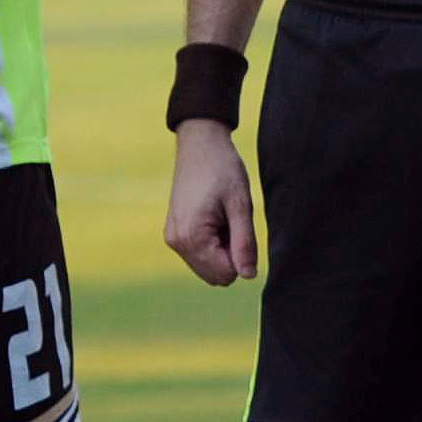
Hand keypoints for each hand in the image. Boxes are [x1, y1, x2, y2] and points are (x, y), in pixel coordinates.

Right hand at [167, 122, 258, 285]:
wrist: (200, 145)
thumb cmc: (223, 170)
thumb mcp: (241, 205)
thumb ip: (245, 243)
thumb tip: (249, 276)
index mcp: (192, 237)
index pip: (226, 274)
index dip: (242, 256)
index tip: (239, 225)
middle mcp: (177, 243)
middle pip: (216, 276)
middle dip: (230, 255)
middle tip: (231, 221)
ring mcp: (173, 239)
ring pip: (207, 268)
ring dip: (222, 249)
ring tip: (222, 217)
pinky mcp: (174, 234)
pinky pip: (199, 255)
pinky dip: (212, 243)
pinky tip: (214, 217)